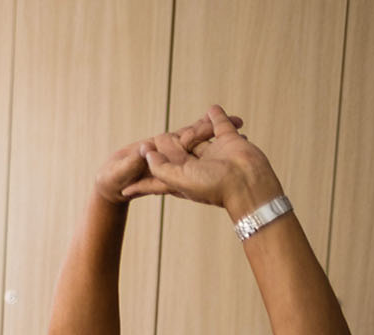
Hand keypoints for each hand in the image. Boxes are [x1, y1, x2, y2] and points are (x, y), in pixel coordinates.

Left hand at [121, 105, 278, 216]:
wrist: (248, 182)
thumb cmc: (213, 186)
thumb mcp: (178, 180)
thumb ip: (160, 167)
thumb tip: (147, 152)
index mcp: (181, 177)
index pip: (156, 174)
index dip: (141, 177)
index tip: (125, 181)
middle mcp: (196, 165)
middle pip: (177, 151)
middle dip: (168, 146)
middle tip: (157, 138)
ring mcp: (213, 151)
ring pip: (197, 137)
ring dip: (191, 131)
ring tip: (182, 128)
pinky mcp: (230, 139)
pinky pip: (221, 124)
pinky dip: (216, 116)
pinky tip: (211, 109)